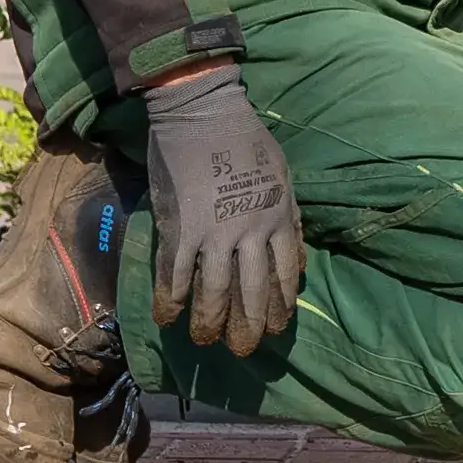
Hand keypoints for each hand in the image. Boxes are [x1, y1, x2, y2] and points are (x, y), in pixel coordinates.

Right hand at [143, 64, 302, 355]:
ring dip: (209, 321)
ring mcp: (213, 232)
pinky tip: (167, 316)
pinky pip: (174, 274)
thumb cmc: (245, 139)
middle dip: (247, 326)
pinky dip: (170, 299)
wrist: (201, 112)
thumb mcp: (282, 175)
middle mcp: (250, 231)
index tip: (275, 326)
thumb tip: (295, 259)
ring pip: (214, 291)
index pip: (284, 274)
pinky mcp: (179, 228)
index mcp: (278, 217)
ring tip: (205, 340)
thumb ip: (287, 217)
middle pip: (252, 292)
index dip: (279, 305)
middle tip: (242, 350)